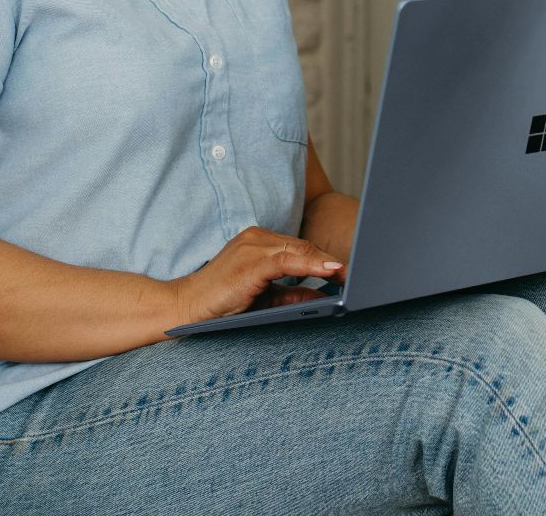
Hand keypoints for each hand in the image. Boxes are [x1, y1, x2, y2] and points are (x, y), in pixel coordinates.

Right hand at [168, 226, 345, 325]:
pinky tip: (331, 271)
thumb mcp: (264, 298)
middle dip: (330, 259)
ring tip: (350, 273)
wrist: (186, 308)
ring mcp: (252, 245)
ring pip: (299, 250)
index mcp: (257, 241)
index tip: (348, 270)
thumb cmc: (222, 304)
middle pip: (303, 245)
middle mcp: (255, 237)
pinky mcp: (251, 260)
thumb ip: (291, 294)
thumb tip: (324, 296)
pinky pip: (288, 260)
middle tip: (360, 271)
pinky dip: (312, 265)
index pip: (299, 247)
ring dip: (326, 262)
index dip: (324, 258)